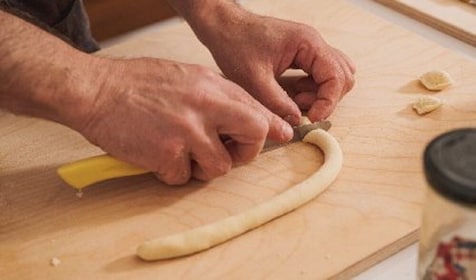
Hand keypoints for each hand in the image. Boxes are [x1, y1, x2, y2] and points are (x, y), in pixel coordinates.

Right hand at [75, 57, 292, 184]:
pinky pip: (184, 178)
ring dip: (204, 167)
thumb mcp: (187, 77)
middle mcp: (205, 107)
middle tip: (230, 154)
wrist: (96, 90)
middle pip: (254, 136)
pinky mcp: (166, 155)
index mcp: (212, 86)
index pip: (257, 111)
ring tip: (183, 154)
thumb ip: (218, 97)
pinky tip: (158, 155)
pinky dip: (173, 172)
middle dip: (247, 152)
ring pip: (220, 167)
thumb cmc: (138, 83)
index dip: (271, 128)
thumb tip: (247, 115)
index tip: (280, 137)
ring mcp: (187, 132)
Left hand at [190, 6, 354, 124]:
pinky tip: (291, 96)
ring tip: (293, 102)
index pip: (336, 76)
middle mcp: (314, 44)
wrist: (223, 28)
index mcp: (308, 43)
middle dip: (325, 99)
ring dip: (319, 95)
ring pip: (332, 76)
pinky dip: (311, 90)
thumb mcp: (254, 80)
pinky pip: (318, 75)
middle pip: (341, 76)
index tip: (311, 118)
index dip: (327, 102)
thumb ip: (277, 103)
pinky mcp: (301, 56)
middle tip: (301, 110)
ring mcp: (309, 49)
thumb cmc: (236, 43)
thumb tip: (296, 122)